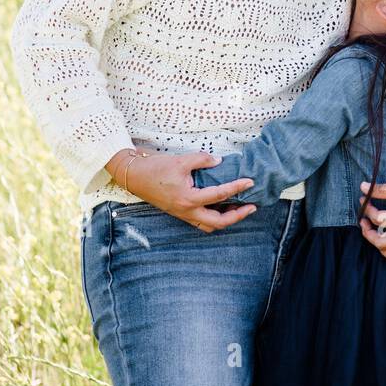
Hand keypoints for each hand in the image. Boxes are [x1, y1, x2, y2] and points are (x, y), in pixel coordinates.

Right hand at [112, 150, 256, 232]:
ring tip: (239, 209)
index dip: (237, 188)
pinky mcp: (180, 212)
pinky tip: (221, 207)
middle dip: (237, 216)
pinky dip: (214, 217)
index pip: (219, 195)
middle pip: (218, 222)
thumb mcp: (181, 160)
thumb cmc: (155, 168)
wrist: (134, 176)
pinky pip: (201, 221)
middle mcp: (187, 211)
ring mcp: (183, 214)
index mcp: (188, 199)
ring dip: (225, 220)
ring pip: (209, 225)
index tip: (250, 182)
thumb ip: (203, 160)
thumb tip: (219, 162)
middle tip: (252, 207)